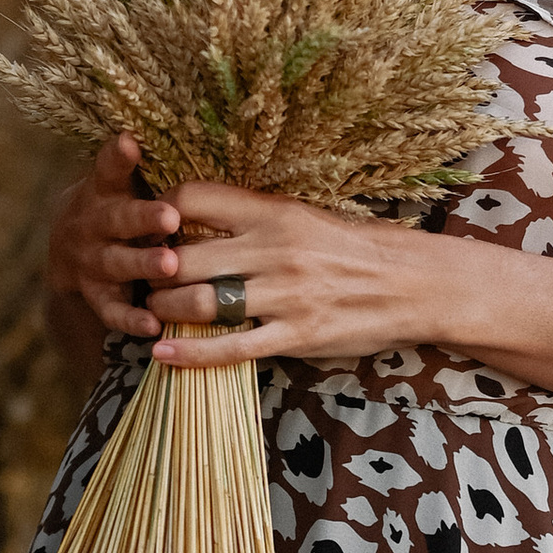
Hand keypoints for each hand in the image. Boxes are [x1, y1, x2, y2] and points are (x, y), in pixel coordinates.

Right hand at [47, 133, 186, 342]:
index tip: (130, 143)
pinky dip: (131, 318)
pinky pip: (111, 310)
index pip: (108, 169)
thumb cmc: (119, 207)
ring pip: (116, 263)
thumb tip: (171, 125)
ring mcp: (90, 262)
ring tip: (170, 267)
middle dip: (142, 219)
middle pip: (116, 220)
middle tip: (170, 217)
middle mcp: (92, 224)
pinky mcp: (94, 296)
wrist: (71, 252)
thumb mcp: (121, 183)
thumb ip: (137, 166)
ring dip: (142, 265)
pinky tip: (153, 324)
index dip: (118, 158)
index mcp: (102, 190)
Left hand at [144, 180, 461, 369]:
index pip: (193, 198)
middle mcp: (273, 249)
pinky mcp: (295, 335)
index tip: (147, 227)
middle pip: (182, 256)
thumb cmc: (353, 249)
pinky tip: (162, 353)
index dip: (158, 213)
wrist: (413, 283)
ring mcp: (283, 295)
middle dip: (151, 270)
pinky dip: (190, 353)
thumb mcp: (302, 218)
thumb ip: (252, 220)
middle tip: (139, 278)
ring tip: (151, 311)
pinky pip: (231, 347)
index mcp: (273, 212)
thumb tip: (194, 221)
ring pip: (200, 302)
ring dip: (164, 309)